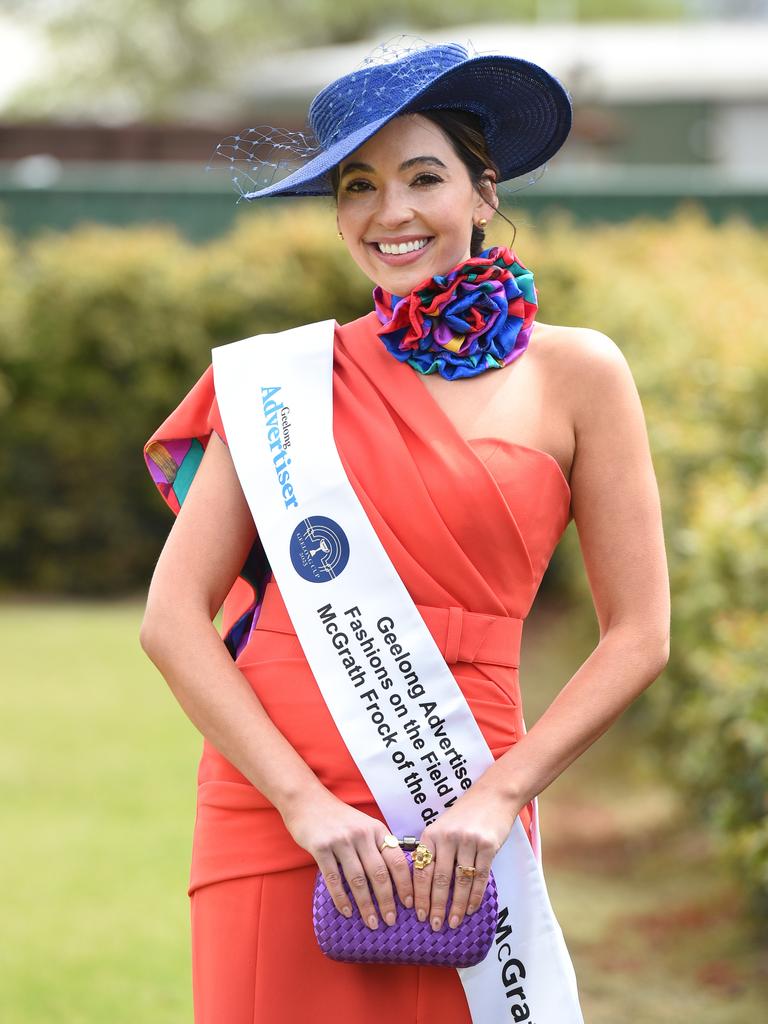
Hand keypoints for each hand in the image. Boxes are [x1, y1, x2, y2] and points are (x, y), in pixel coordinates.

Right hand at [281, 787, 413, 929]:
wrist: (308, 801)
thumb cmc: (339, 818)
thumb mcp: (364, 825)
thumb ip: (377, 846)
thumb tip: (393, 880)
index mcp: (376, 830)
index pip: (397, 860)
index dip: (405, 884)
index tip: (409, 904)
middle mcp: (362, 834)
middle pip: (379, 873)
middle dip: (387, 901)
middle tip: (390, 920)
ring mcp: (341, 840)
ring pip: (358, 879)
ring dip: (366, 905)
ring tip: (371, 922)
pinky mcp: (321, 847)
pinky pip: (333, 878)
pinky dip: (341, 898)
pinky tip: (347, 911)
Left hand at [412, 786, 519, 931]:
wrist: (492, 796)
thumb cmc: (464, 816)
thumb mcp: (441, 828)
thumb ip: (433, 852)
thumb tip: (422, 887)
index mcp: (431, 834)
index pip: (421, 870)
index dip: (419, 895)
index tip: (418, 914)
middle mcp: (447, 837)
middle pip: (439, 879)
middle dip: (436, 906)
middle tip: (434, 925)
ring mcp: (468, 841)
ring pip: (460, 882)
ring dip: (457, 906)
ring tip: (453, 922)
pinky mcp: (487, 845)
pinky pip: (479, 877)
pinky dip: (475, 896)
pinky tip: (471, 909)